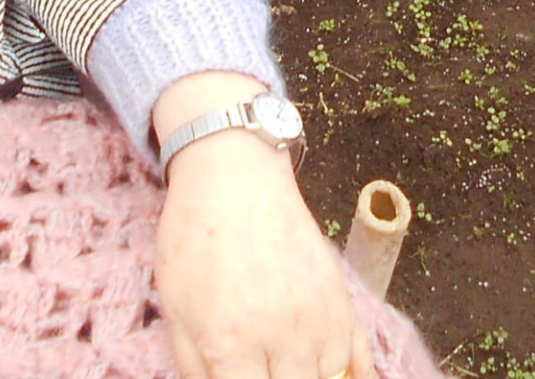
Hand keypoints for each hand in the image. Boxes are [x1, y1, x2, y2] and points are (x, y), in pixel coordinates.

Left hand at [152, 74, 369, 378]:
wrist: (234, 175)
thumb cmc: (195, 237)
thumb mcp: (175, 307)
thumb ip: (194, 367)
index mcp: (232, 344)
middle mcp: (283, 338)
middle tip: (261, 370)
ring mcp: (319, 318)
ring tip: (289, 366)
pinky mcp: (340, 298)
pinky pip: (359, 357)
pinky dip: (352, 374)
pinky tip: (337, 375)